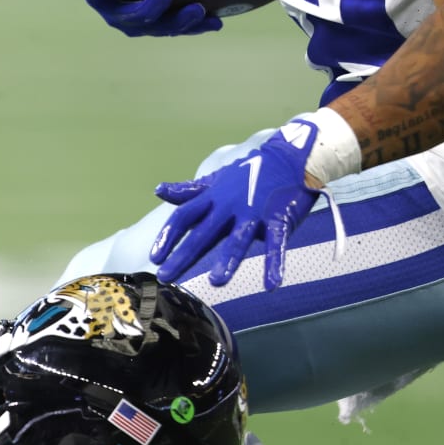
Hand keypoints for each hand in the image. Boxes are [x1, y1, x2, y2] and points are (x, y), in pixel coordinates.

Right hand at [77, 0, 222, 36]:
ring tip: (197, 8)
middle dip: (146, 9)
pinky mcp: (167, 28)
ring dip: (179, 21)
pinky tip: (216, 21)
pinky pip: (184, 30)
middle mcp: (120, 16)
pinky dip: (200, 25)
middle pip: (130, 17)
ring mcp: (145, 26)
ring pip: (161, 28)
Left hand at [149, 119, 320, 287]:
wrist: (289, 158)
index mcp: (214, 197)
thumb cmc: (250, 173)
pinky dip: (275, 264)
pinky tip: (271, 286)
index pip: (184, 216)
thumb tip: (158, 190)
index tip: (154, 257)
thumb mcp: (216, 181)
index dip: (168, 236)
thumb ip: (189, 191)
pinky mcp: (279, 218)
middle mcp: (230, 204)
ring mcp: (255, 211)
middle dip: (184, 255)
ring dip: (228, 259)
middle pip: (203, 232)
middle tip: (166, 277)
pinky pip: (277, 244)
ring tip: (216, 281)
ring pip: (239, 238)